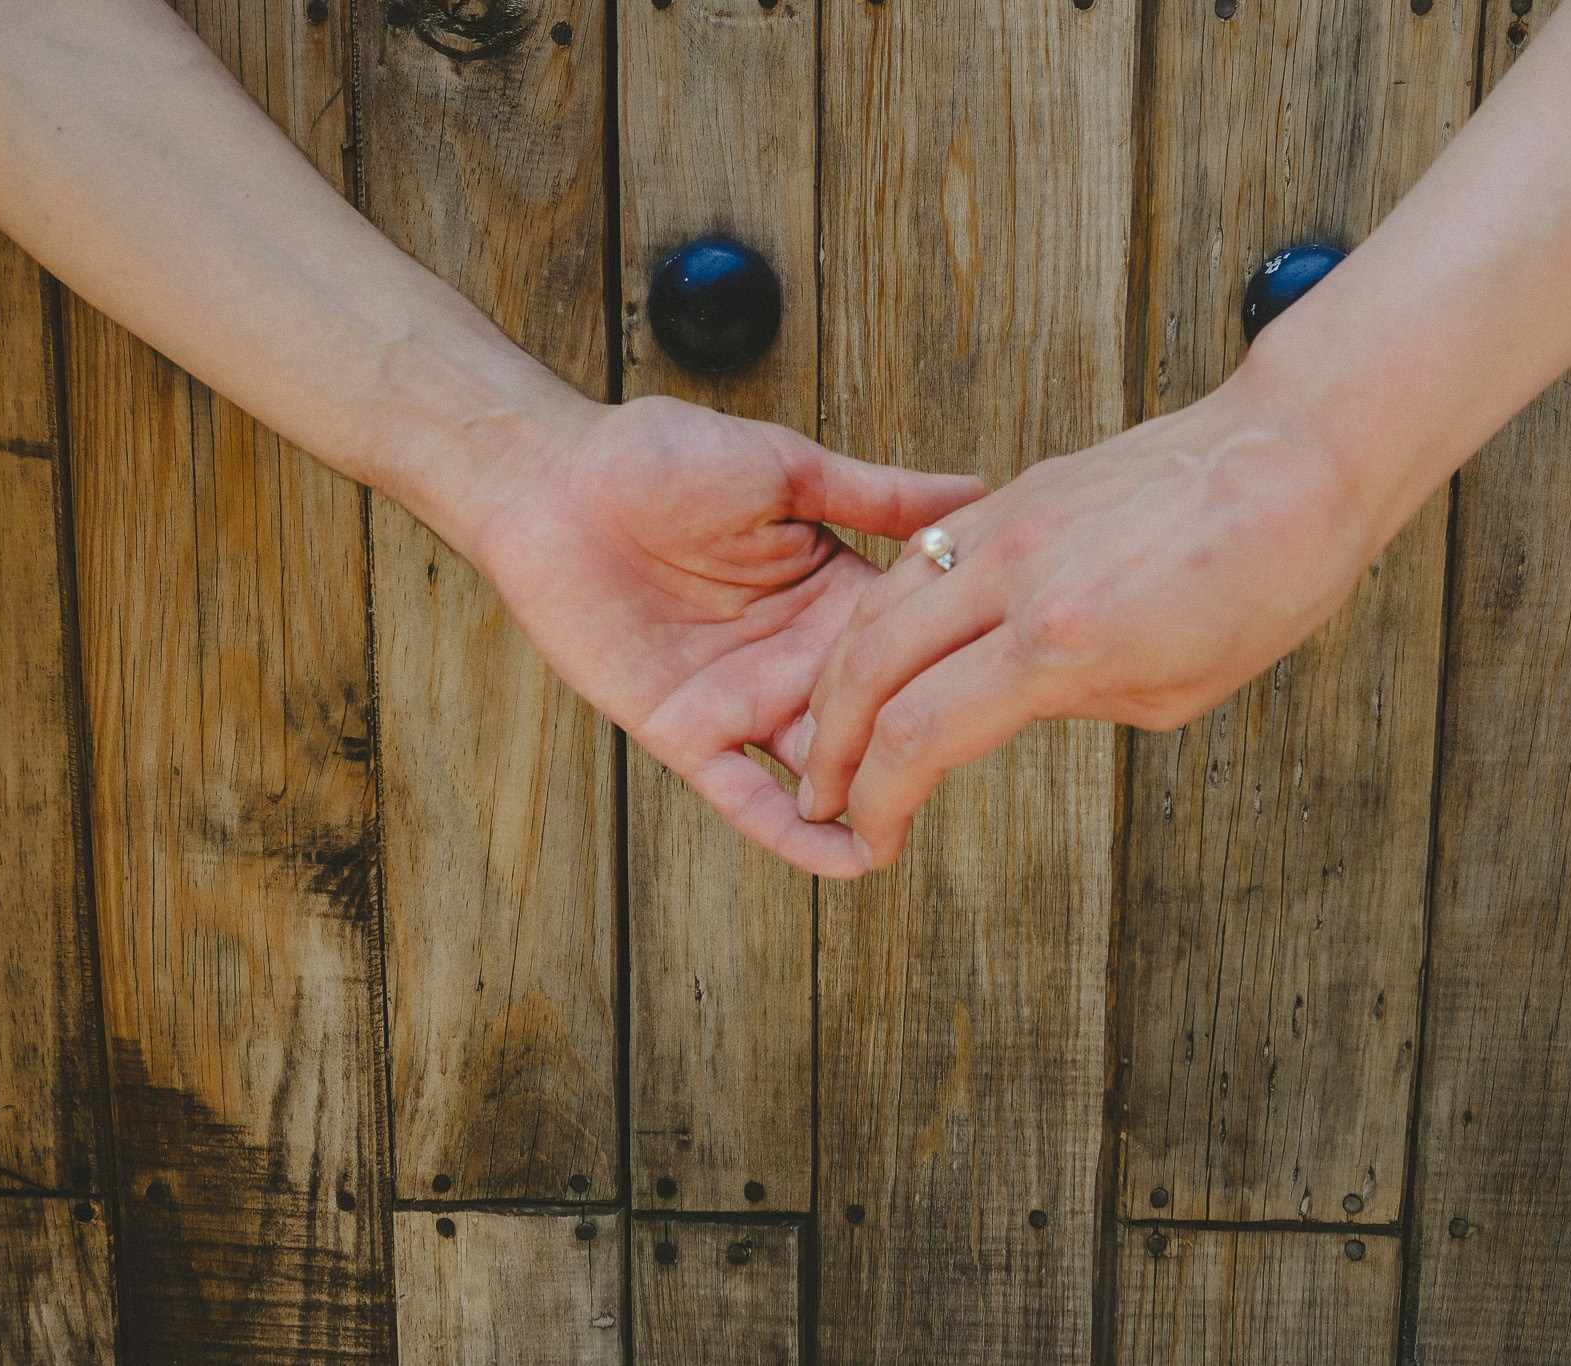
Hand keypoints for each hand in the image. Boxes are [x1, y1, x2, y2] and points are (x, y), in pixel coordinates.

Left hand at [432, 394, 983, 878]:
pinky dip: (792, 834)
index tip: (1016, 686)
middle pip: (875, 721)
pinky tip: (846, 859)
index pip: (909, 649)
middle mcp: (796, 657)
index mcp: (831, 594)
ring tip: (917, 828)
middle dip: (917, 751)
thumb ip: (878, 497)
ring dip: (867, 803)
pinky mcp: (687, 732)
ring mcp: (743, 700)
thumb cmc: (658, 456)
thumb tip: (976, 493)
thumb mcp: (787, 469)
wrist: (554, 481)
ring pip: (822, 771)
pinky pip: (744, 797)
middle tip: (971, 765)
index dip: (951, 669)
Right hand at [793, 369, 1387, 869]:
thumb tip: (1001, 708)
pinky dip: (885, 613)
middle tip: (823, 791)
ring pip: (876, 605)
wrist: (1297, 458)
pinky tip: (887, 650)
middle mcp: (1017, 577)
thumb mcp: (1171, 692)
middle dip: (830, 746)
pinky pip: (919, 557)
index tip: (873, 835)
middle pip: (868, 667)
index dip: (878, 799)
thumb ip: (1068, 703)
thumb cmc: (1262, 584)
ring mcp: (1008, 523)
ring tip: (835, 727)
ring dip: (840, 678)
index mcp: (1061, 642)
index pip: (919, 734)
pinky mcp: (1016, 492)